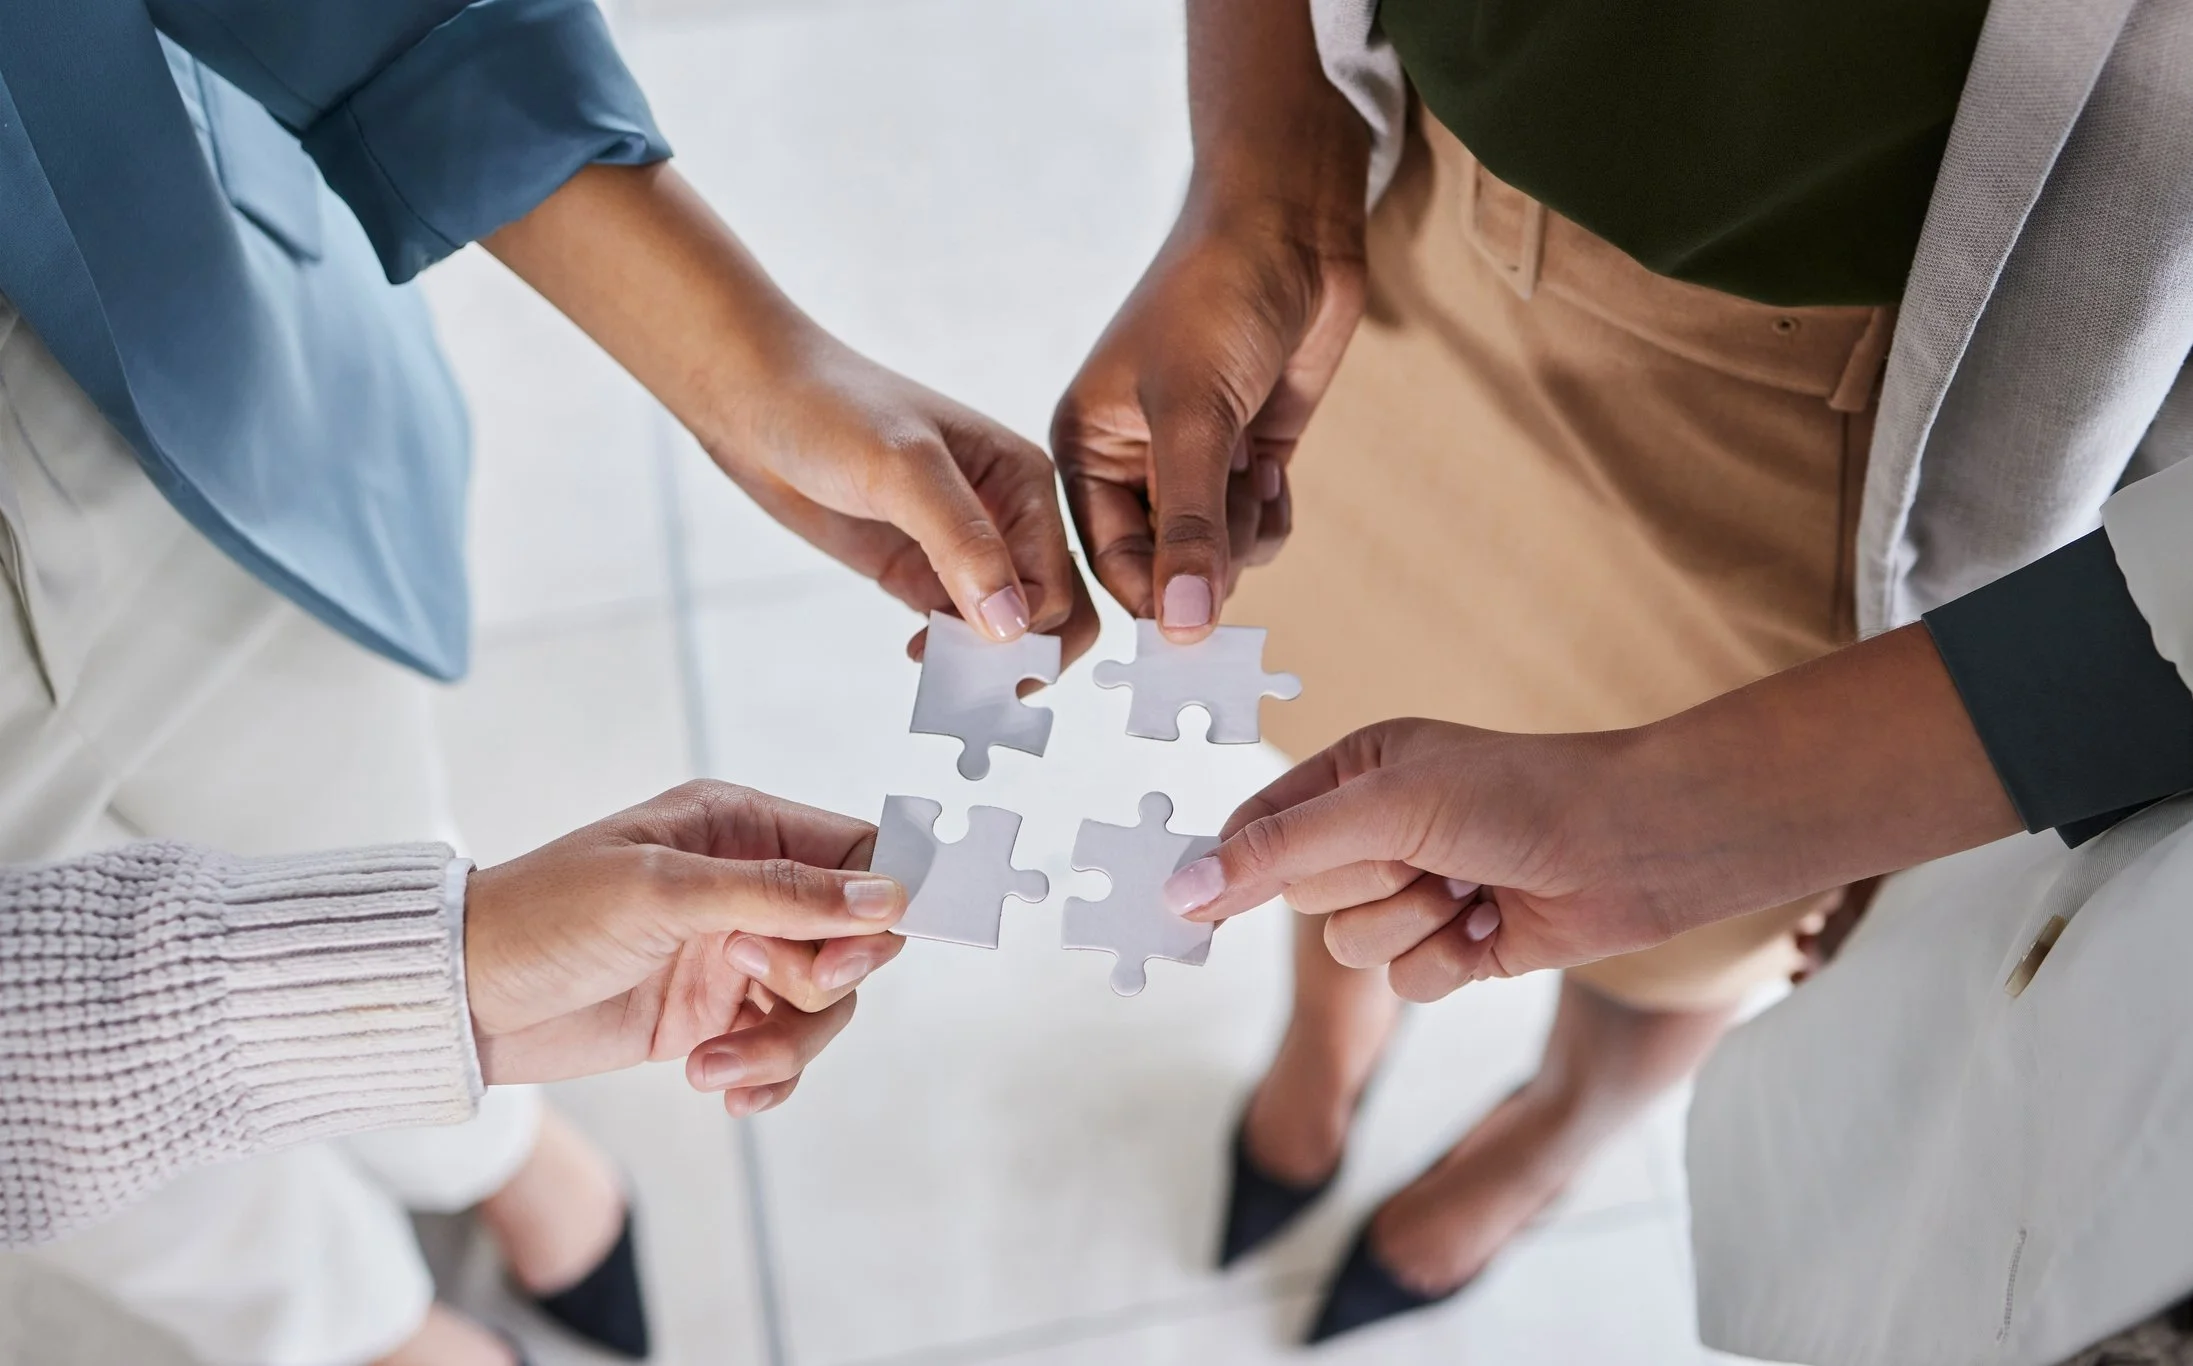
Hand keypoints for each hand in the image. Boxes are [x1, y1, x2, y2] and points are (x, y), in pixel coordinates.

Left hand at [465, 780, 906, 1115]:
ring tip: (713, 1066)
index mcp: (740, 826)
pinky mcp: (714, 1017)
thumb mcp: (664, 891)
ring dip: (782, 1045)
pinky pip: (782, 1052)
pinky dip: (765, 1076)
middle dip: (818, 982)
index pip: (857, 855)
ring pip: (822, 1005)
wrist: (462, 1000)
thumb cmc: (546, 917)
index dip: (874, 906)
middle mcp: (748, 887)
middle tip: (758, 990)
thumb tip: (889, 898)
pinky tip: (720, 1087)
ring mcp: (734, 955)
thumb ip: (779, 894)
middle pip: (853, 939)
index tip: (849, 955)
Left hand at [716, 330, 1100, 665]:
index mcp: (1023, 479)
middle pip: (1052, 610)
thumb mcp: (901, 468)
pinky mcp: (921, 569)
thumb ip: (961, 542)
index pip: (1057, 581)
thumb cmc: (829, 410)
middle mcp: (1006, 514)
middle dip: (1023, 657)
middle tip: (974, 691)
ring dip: (984, 663)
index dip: (1029, 632)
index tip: (977, 663)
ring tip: (940, 680)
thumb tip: (1011, 625)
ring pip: (1005, 626)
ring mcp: (963, 546)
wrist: (754, 399)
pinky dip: (949, 653)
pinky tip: (916, 655)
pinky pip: (957, 626)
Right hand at [1051, 0, 1367, 639]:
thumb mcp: (1195, 417)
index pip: (1109, 560)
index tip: (1196, 631)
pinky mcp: (1244, 456)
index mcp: (1086, 450)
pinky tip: (1273, 465)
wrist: (1290, 229)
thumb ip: (1192, 529)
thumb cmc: (1217, 298)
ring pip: (1217, 554)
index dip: (1152, 598)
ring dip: (1245, 532)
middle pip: (1165, 566)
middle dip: (1207, 559)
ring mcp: (1191, 462)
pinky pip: (1254, 528)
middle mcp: (1131, 463)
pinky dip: (1270, 514)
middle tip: (1234, 514)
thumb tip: (1185, 628)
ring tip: (1254, 471)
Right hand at [1162, 627, 2022, 1000]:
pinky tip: (1499, 925)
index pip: (1256, 828)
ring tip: (1472, 888)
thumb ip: (1278, 850)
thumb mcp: (1383, 809)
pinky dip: (1451, 960)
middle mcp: (1377, 830)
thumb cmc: (1519, 797)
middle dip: (1363, 887)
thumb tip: (1183, 888)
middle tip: (1425, 856)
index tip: (1188, 908)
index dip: (1232, 868)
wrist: (1635, 849)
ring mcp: (1415, 889)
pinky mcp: (1453, 947)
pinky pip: (1406, 982)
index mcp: (1354, 771)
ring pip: (1352, 949)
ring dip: (1414, 926)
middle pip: (1300, 897)